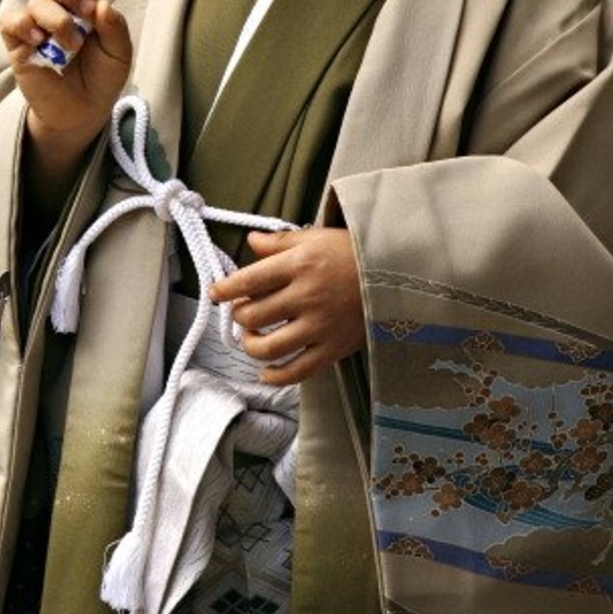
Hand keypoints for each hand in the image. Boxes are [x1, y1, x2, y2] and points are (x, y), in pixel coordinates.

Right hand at [0, 0, 131, 152]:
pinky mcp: (17, 44)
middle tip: (85, 14)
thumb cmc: (102, 77)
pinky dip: (25, 26)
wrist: (84, 112)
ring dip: (58, 21)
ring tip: (73, 46)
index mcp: (81, 4)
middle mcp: (56, 9)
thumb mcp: (119, 53)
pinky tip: (41, 41)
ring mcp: (35, 25)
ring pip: (36, 2)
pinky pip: (10, 21)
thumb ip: (115, 27)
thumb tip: (102, 3)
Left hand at [210, 227, 364, 385]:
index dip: (225, 290)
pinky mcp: (332, 349)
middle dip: (239, 315)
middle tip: (241, 311)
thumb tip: (251, 241)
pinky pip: (297, 371)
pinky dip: (276, 376)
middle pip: (253, 316)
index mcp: (298, 265)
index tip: (215, 293)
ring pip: (268, 347)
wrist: (397, 274)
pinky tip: (265, 372)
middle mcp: (305, 297)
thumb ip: (280, 241)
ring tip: (250, 337)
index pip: (248, 281)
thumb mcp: (316, 237)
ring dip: (251, 345)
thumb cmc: (353, 252)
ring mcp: (319, 326)